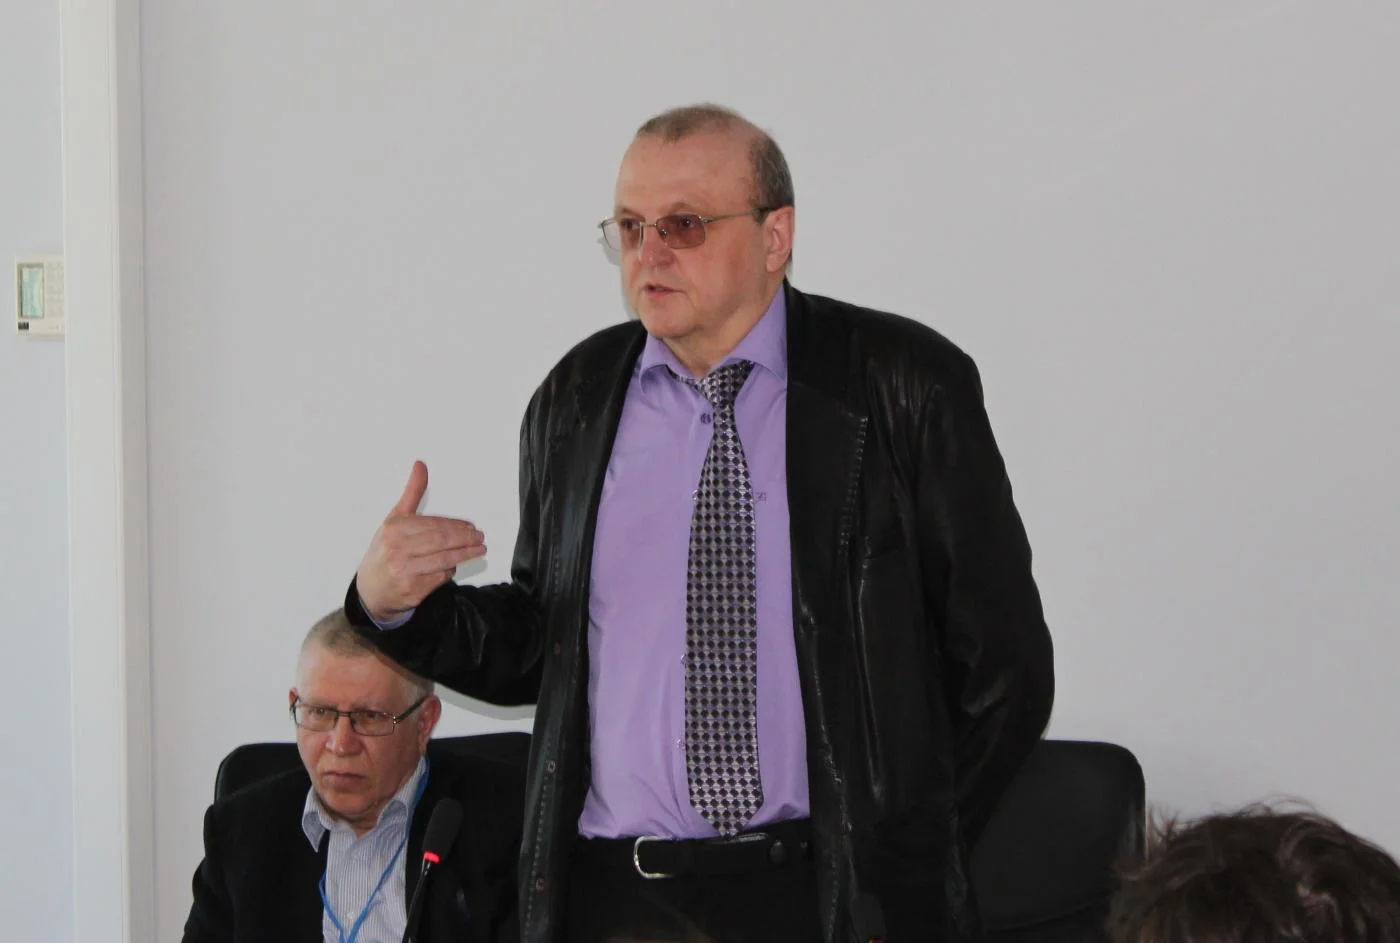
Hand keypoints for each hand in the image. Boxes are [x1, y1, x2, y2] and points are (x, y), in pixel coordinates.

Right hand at [355, 461, 485, 622]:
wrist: (370, 590)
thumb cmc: (384, 552)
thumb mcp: (395, 519)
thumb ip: (412, 493)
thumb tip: (421, 465)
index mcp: (395, 528)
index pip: (434, 525)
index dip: (456, 526)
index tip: (471, 527)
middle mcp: (398, 548)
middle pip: (441, 541)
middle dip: (465, 539)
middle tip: (479, 538)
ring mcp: (405, 570)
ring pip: (443, 559)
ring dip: (465, 554)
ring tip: (478, 550)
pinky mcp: (412, 589)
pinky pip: (439, 577)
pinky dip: (449, 571)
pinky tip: (454, 566)